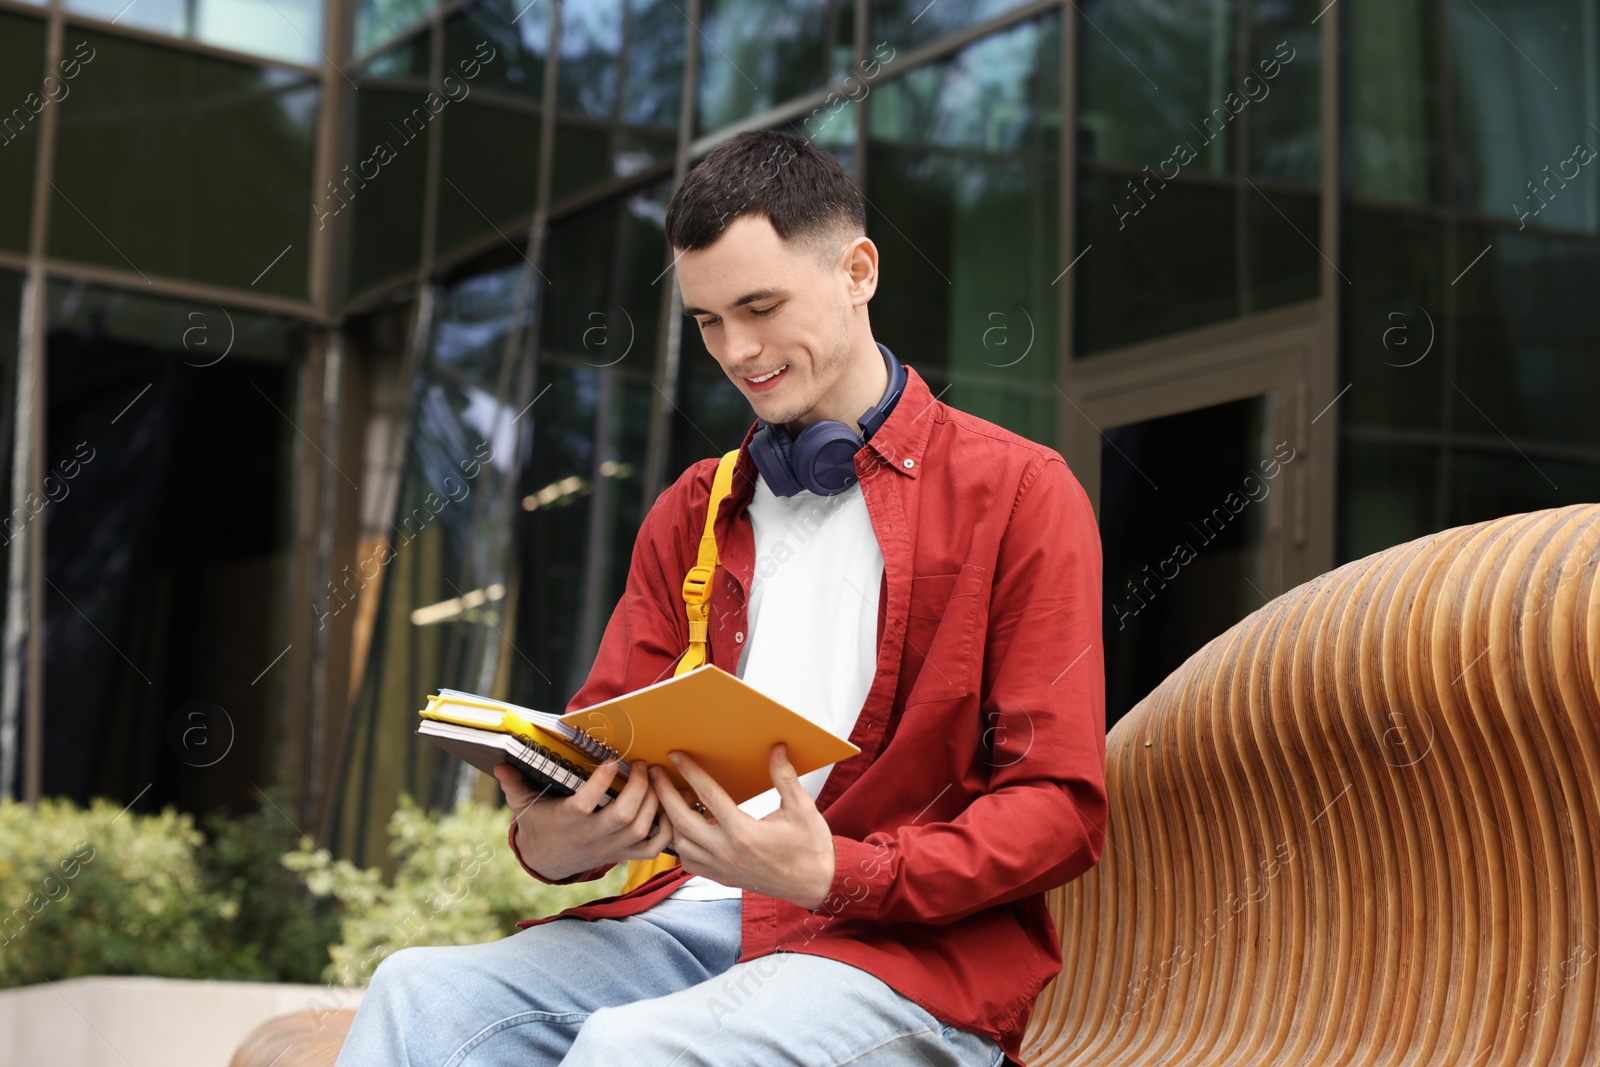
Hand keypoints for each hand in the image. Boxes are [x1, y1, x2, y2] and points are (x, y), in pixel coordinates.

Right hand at [493, 759, 674, 881]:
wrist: (547, 862)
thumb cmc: (539, 825)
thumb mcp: (523, 805)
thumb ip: (514, 784)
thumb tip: (500, 765)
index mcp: (567, 820)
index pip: (586, 803)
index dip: (601, 782)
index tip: (611, 760)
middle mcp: (591, 836)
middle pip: (623, 816)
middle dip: (639, 787)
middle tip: (643, 764)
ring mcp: (610, 847)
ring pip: (641, 829)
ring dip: (654, 801)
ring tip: (655, 777)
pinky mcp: (623, 854)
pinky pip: (652, 848)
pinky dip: (666, 830)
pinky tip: (668, 807)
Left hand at [651, 743, 835, 909]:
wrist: (815, 884)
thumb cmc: (810, 847)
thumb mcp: (802, 807)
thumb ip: (785, 777)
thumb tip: (777, 749)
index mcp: (745, 832)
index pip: (708, 796)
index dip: (690, 772)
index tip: (676, 755)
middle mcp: (727, 852)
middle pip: (682, 820)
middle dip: (664, 794)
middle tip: (656, 774)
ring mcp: (721, 868)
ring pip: (680, 843)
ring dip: (671, 820)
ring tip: (672, 798)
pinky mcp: (721, 877)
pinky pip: (688, 862)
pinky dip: (680, 844)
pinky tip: (687, 828)